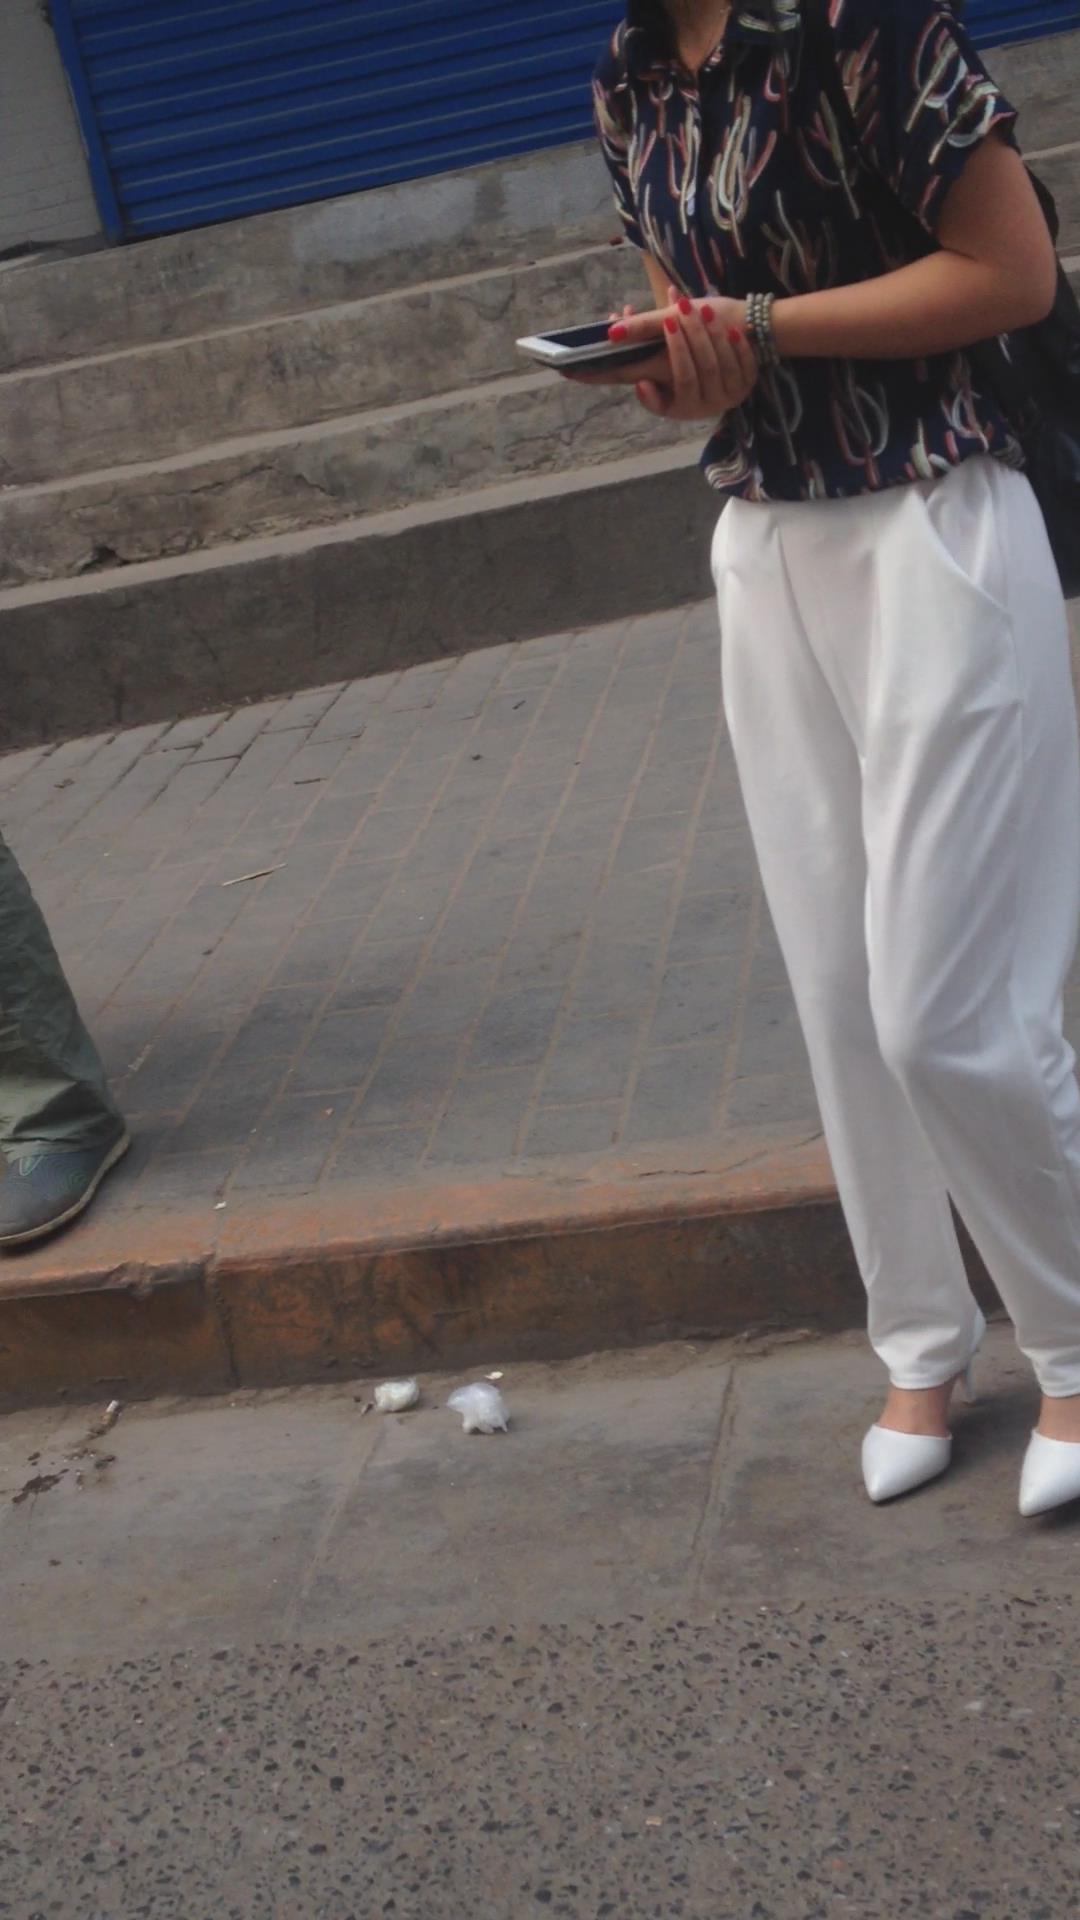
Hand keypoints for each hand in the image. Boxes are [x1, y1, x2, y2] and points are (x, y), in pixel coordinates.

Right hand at [623, 293, 757, 420]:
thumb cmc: (684, 367)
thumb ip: (638, 352)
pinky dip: (737, 345)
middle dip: (692, 335)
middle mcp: (707, 406)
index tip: (668, 321)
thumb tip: (615, 327)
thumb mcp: (659, 367)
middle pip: (702, 368)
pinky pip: (745, 364)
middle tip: (683, 307)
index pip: (682, 379)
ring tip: (702, 308)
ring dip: (712, 333)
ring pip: (722, 363)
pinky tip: (731, 328)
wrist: (722, 371)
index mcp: (682, 407)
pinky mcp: (747, 385)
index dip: (677, 350)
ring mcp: (730, 396)